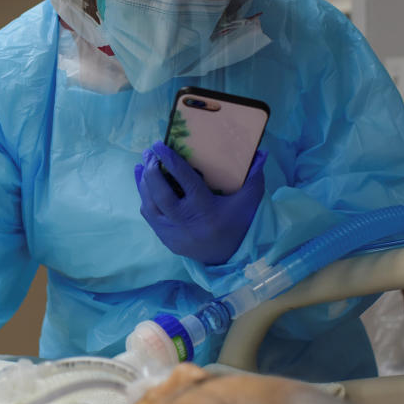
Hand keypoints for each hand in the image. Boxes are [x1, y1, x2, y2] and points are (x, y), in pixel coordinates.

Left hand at [135, 141, 265, 264]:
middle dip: (151, 170)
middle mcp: (185, 221)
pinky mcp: (166, 239)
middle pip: (160, 193)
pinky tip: (143, 183)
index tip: (158, 145)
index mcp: (204, 208)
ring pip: (149, 204)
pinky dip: (144, 198)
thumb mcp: (249, 202)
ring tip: (143, 164)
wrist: (230, 259)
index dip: (169, 161)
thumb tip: (261, 152)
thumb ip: (254, 177)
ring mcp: (172, 232)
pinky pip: (149, 216)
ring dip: (143, 183)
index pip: (184, 180)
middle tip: (149, 153)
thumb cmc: (238, 225)